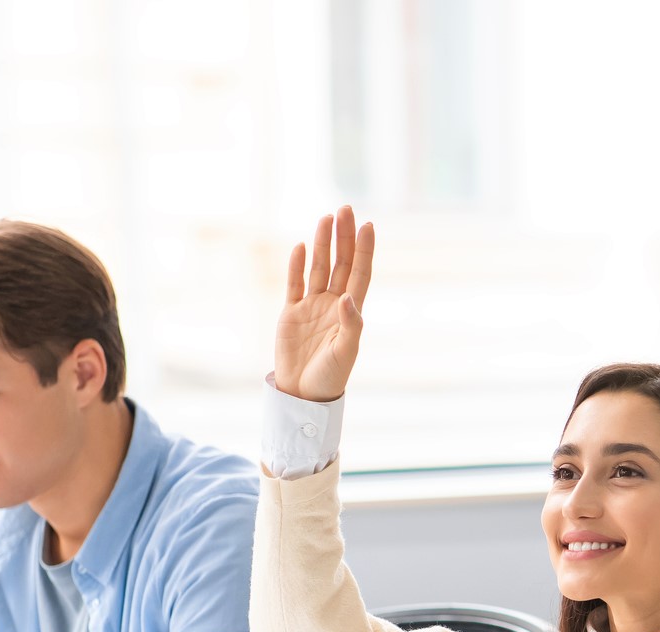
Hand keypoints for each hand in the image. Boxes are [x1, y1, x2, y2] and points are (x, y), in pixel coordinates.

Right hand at [274, 204, 374, 402]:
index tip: (368, 225)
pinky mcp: (291, 312)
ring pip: (319, 267)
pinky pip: (294, 283)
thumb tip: (347, 298)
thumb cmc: (330, 377)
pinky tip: (302, 245)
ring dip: (323, 243)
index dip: (364, 250)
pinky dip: (297, 265)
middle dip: (343, 237)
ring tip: (326, 218)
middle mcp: (333, 304)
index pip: (359, 274)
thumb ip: (350, 325)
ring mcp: (312, 306)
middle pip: (340, 263)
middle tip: (345, 209)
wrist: (302, 393)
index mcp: (350, 312)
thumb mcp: (346, 353)